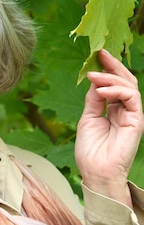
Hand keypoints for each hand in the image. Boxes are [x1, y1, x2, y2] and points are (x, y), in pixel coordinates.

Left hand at [75, 49, 143, 206]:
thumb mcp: (88, 118)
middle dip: (113, 64)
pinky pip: (132, 98)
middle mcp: (125, 110)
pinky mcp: (137, 121)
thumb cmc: (90, 150)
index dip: (107, 68)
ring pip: (129, 86)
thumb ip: (93, 99)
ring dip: (110, 77)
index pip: (115, 83)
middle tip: (100, 53)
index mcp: (114, 108)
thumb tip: (94, 79)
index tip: (96, 55)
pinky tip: (101, 90)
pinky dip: (117, 90)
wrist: (95, 171)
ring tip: (93, 75)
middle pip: (125, 80)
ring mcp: (132, 115)